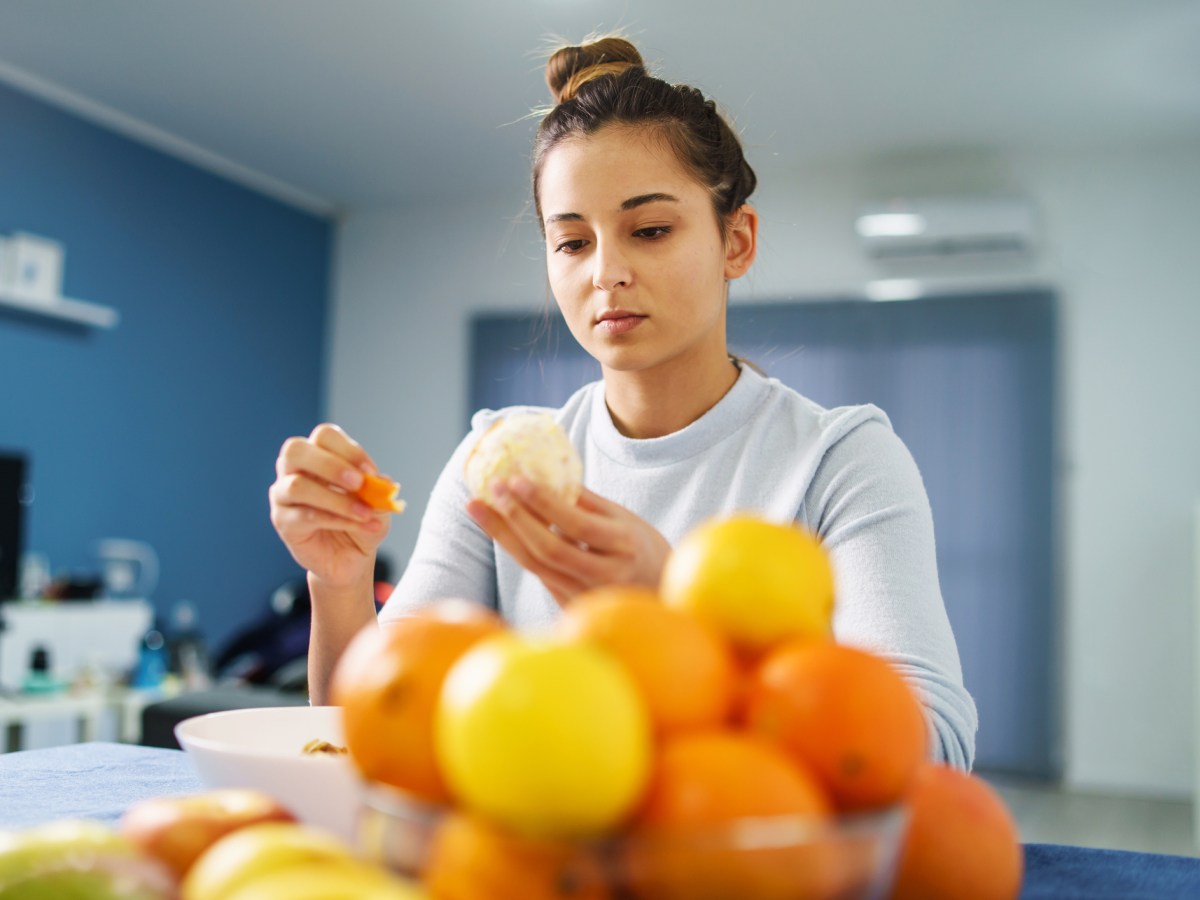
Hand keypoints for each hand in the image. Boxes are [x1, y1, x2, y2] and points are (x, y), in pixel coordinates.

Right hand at [268, 424, 389, 588]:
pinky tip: (361, 525)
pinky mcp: (282, 521)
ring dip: (337, 499)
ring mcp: (283, 495)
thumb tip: (383, 481)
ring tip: (366, 513)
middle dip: (331, 465)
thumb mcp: (378, 504)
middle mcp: (293, 470)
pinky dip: (338, 520)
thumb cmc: (360, 520)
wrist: (351, 557)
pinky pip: (305, 516)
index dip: (349, 450)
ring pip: (298, 486)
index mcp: (318, 454)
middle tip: (359, 483)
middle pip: (295, 450)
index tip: (371, 472)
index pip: (324, 436)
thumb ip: (378, 490)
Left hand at [466, 477, 670, 605]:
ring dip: (502, 534)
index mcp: (623, 547)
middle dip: (514, 518)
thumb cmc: (641, 547)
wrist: (659, 592)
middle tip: (490, 490)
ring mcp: (585, 597)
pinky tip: (497, 527)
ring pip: (535, 566)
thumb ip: (586, 501)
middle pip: (548, 550)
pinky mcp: (569, 607)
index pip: (576, 525)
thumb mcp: (624, 518)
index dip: (544, 503)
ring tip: (477, 507)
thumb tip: (545, 472)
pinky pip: (536, 573)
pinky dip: (515, 548)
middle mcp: (604, 577)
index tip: (516, 479)